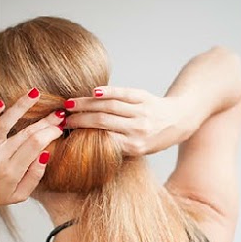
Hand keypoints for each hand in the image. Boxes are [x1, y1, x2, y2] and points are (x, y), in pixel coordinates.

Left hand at [0, 96, 62, 206]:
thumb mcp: (19, 195)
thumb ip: (34, 177)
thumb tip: (45, 155)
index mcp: (12, 171)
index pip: (36, 145)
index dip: (50, 133)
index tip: (59, 128)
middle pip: (26, 133)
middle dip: (45, 121)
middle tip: (59, 113)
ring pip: (6, 123)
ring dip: (21, 106)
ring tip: (35, 94)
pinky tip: (1, 103)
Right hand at [59, 88, 192, 155]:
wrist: (179, 121)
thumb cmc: (153, 138)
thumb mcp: (137, 150)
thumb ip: (116, 146)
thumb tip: (84, 140)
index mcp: (135, 147)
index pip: (103, 139)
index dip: (82, 134)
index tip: (65, 132)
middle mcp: (139, 130)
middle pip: (102, 121)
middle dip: (79, 119)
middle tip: (62, 118)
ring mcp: (142, 112)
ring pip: (109, 106)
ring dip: (87, 104)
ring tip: (70, 104)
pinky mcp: (145, 97)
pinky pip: (123, 93)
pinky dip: (108, 92)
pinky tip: (93, 92)